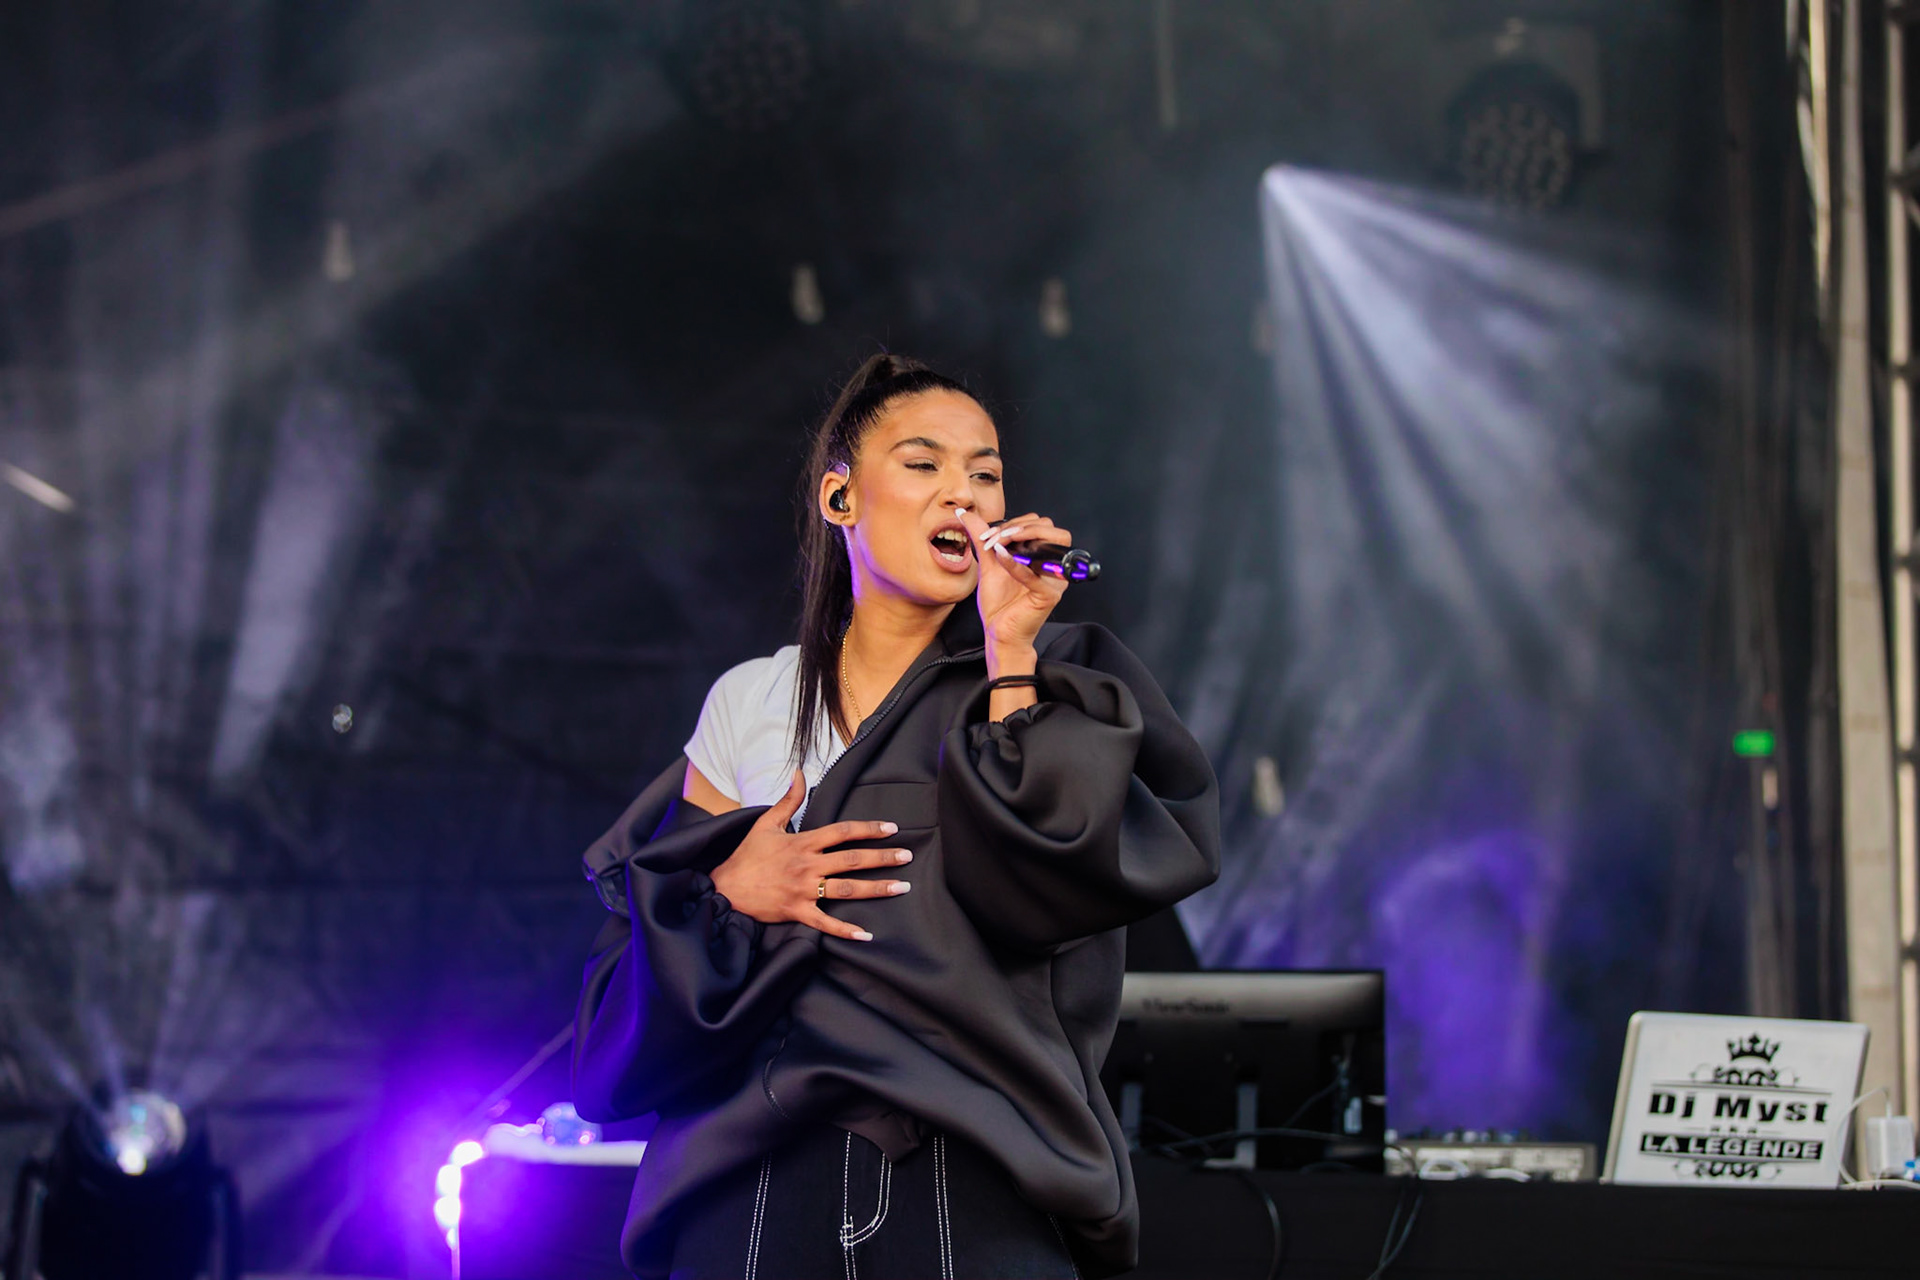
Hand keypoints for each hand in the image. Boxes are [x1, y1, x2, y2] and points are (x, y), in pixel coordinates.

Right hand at [708, 771, 912, 940]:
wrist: (725, 887)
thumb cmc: (747, 856)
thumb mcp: (766, 823)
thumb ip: (788, 800)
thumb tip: (800, 774)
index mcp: (803, 843)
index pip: (842, 832)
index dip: (868, 829)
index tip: (891, 829)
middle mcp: (807, 866)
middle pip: (852, 859)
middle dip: (883, 858)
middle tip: (907, 856)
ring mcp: (804, 890)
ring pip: (846, 889)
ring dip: (876, 889)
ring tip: (901, 887)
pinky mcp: (797, 912)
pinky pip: (825, 923)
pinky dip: (846, 930)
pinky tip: (866, 934)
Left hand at [957, 508, 1070, 668]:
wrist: (997, 632)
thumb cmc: (999, 603)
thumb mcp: (987, 563)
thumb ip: (981, 537)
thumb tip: (965, 514)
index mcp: (1043, 556)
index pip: (1040, 524)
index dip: (1015, 522)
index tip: (988, 533)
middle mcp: (1053, 566)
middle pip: (1051, 529)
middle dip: (1020, 527)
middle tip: (994, 538)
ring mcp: (1055, 581)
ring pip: (1053, 543)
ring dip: (1023, 537)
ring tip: (998, 544)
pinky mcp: (1049, 596)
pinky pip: (1036, 574)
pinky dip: (1015, 563)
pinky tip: (999, 556)